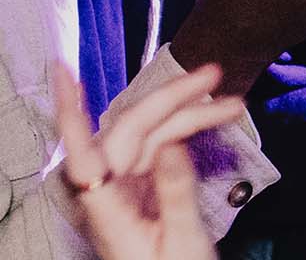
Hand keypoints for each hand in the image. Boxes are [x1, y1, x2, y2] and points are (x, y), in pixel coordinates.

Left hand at [51, 64, 240, 259]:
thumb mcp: (181, 241)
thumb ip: (174, 194)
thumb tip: (172, 146)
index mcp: (107, 209)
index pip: (83, 153)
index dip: (71, 110)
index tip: (65, 72)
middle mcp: (109, 191)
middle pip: (132, 131)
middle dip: (171, 97)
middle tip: (214, 74)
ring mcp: (124, 187)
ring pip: (153, 134)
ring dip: (190, 114)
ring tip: (233, 105)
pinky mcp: (141, 187)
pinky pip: (161, 147)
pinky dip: (187, 131)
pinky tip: (211, 121)